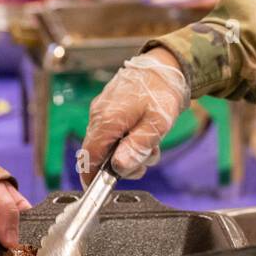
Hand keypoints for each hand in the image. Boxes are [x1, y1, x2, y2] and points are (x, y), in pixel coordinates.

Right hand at [81, 48, 188, 183]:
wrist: (166, 64)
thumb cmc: (162, 91)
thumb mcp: (156, 124)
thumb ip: (136, 147)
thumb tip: (118, 168)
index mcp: (107, 119)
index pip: (88, 157)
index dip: (92, 177)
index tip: (101, 190)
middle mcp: (99, 115)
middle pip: (98, 153)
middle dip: (120, 164)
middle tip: (145, 163)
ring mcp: (102, 110)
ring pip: (107, 143)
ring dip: (128, 151)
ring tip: (152, 148)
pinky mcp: (110, 107)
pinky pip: (112, 131)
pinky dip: (127, 139)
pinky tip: (146, 135)